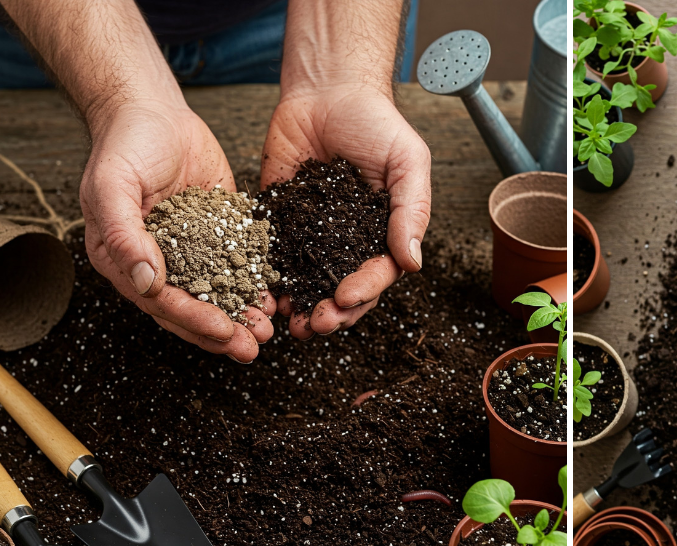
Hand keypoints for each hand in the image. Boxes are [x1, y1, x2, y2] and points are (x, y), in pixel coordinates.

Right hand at [80, 101, 274, 362]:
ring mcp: (190, 248)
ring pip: (218, 290)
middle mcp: (157, 260)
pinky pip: (238, 262)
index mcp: (124, 258)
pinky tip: (276, 295)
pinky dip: (256, 282)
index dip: (194, 320)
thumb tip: (147, 280)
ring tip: (269, 330)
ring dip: (243, 312)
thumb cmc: (123, 144)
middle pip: (191, 306)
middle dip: (223, 330)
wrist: (153, 110)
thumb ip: (124, 234)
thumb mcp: (112, 185)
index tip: (224, 333)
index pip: (161, 302)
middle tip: (253, 348)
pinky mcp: (218, 230)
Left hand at [260, 85, 430, 338]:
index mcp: (383, 233)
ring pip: (308, 282)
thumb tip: (413, 262)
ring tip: (290, 323)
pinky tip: (264, 292)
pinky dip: (270, 278)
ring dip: (300, 306)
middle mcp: (349, 241)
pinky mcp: (279, 220)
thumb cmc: (376, 123)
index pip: (378, 274)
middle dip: (331, 313)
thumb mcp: (407, 162)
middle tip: (315, 325)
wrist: (328, 90)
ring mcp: (313, 234)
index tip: (344, 297)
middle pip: (342, 289)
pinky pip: (274, 254)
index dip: (363, 291)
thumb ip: (410, 210)